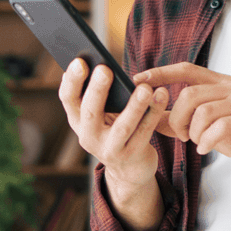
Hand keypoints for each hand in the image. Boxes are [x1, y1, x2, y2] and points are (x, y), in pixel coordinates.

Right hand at [58, 58, 171, 189]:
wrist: (129, 169)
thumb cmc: (114, 129)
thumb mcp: (100, 115)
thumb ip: (97, 94)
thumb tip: (96, 61)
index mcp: (78, 120)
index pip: (68, 98)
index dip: (72, 81)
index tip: (80, 61)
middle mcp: (88, 137)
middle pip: (90, 112)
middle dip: (97, 90)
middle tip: (105, 69)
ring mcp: (110, 149)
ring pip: (123, 126)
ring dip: (134, 106)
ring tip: (145, 88)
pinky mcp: (132, 155)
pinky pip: (145, 131)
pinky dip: (154, 112)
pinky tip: (162, 95)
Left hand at [132, 63, 230, 175]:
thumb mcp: (212, 127)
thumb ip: (184, 120)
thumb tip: (150, 117)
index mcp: (222, 84)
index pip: (186, 69)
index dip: (161, 73)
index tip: (137, 79)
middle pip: (189, 93)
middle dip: (176, 117)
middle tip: (180, 135)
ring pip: (203, 110)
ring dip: (192, 131)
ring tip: (197, 142)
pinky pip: (220, 127)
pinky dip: (207, 141)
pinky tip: (206, 149)